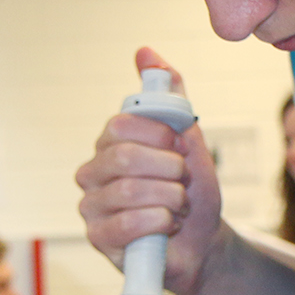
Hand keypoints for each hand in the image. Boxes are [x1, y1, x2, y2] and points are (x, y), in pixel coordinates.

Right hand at [74, 48, 225, 294]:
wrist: (203, 242)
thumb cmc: (191, 193)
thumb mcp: (189, 140)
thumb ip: (169, 97)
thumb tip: (145, 52)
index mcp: (110, 143)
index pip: (122, 124)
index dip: (160, 136)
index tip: (181, 149)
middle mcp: (93, 171)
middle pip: (124, 157)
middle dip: (169, 171)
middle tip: (183, 182)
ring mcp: (91, 206)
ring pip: (131, 192)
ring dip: (171, 199)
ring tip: (179, 207)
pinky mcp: (98, 239)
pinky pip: (128, 224)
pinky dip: (161, 223)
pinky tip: (167, 227)